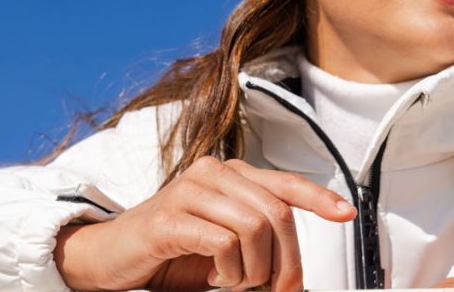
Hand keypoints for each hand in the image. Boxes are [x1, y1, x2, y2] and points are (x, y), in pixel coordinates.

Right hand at [53, 157, 356, 291]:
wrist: (108, 260)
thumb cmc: (170, 254)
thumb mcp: (225, 247)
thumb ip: (259, 246)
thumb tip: (297, 274)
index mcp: (229, 176)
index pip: (284, 183)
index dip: (319, 198)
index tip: (345, 214)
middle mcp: (212, 174)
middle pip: (277, 213)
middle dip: (287, 261)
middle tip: (277, 289)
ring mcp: (189, 191)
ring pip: (256, 227)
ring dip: (256, 270)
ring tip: (237, 284)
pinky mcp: (169, 218)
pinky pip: (224, 242)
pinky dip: (230, 271)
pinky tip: (217, 279)